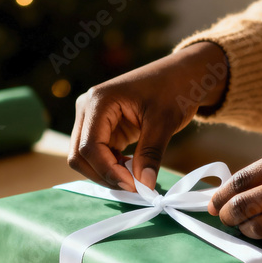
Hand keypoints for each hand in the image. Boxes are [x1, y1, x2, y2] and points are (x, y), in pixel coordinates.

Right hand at [68, 42, 228, 190]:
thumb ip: (151, 154)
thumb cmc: (174, 89)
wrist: (182, 75)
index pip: (89, 147)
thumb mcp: (164, 122)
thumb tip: (143, 186)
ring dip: (107, 173)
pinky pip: (98, 154)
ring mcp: (92, 117)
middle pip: (79, 155)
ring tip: (135, 179)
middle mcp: (87, 108)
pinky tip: (132, 169)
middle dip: (104, 175)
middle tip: (135, 188)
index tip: (134, 187)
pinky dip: (111, 166)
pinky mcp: (102, 127)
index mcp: (99, 101)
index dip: (108, 171)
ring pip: (85, 157)